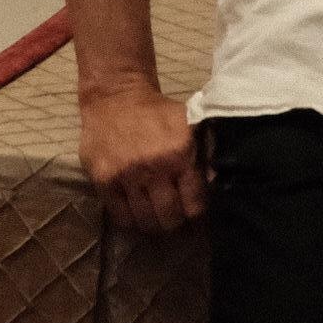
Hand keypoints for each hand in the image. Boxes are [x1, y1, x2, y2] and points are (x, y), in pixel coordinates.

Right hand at [81, 80, 205, 232]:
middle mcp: (154, 166)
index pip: (194, 204)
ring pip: (145, 221)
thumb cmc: (155, 113)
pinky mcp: (103, 180)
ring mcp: (127, 175)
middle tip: (175, 220)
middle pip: (170, 217)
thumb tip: (219, 183)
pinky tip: (135, 214)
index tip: (195, 218)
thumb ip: (206, 151)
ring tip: (156, 219)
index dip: (197, 216)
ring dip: (153, 225)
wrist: (115, 97)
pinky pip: (120, 216)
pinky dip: (130, 221)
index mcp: (180, 152)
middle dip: (175, 223)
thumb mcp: (188, 124)